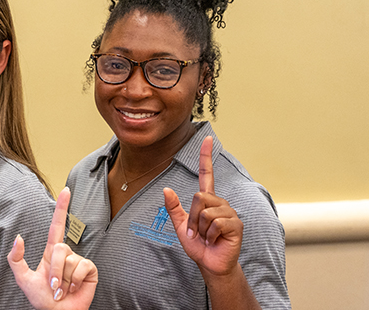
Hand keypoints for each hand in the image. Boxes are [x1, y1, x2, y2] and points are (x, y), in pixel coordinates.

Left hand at [7, 187, 97, 309]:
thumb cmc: (41, 298)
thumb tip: (19, 238)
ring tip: (62, 289)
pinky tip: (73, 288)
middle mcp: (65, 254)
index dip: (61, 208)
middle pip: (59, 248)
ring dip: (63, 278)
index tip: (66, 191)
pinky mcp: (89, 270)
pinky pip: (82, 267)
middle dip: (54, 270)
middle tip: (53, 286)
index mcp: (50, 252)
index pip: (56, 226)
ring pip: (69, 259)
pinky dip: (75, 280)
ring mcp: (78, 261)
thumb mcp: (23, 279)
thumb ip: (16, 259)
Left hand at [163, 136, 242, 275]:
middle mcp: (220, 203)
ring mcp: (230, 213)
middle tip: (197, 232)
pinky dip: (209, 234)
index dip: (206, 156)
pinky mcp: (235, 224)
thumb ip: (173, 208)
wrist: (210, 264)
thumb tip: (166, 189)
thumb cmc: (198, 245)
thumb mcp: (180, 226)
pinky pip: (215, 222)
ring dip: (200, 228)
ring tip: (206, 237)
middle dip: (193, 218)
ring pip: (206, 211)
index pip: (207, 174)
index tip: (206, 138)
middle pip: (199, 197)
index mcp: (207, 201)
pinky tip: (214, 240)